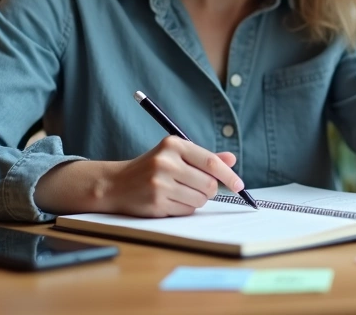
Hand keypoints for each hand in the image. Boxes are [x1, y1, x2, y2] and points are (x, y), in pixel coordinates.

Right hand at [100, 137, 241, 217]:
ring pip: (199, 199)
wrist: (116, 184)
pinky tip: (172, 201)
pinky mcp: (156, 202)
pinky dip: (185, 208)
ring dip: (198, 200)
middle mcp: (166, 162)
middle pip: (208, 183)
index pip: (210, 161)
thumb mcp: (175, 155)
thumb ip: (204, 157)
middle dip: (211, 190)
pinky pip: (186, 210)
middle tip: (202, 189)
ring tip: (182, 193)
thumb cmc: (152, 168)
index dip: (228, 175)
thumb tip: (232, 160)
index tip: (239, 185)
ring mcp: (159, 183)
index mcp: (173, 145)